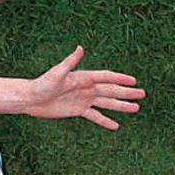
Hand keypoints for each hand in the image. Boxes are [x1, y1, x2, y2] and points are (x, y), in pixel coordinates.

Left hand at [25, 46, 145, 129]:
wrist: (31, 99)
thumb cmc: (42, 84)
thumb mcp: (57, 74)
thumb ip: (69, 62)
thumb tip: (80, 48)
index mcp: (83, 78)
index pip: (106, 77)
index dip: (120, 78)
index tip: (134, 80)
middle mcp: (86, 88)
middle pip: (110, 90)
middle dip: (126, 92)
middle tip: (143, 94)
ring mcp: (83, 99)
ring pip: (106, 103)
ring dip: (121, 106)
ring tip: (136, 108)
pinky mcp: (78, 110)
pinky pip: (95, 116)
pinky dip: (105, 121)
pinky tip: (116, 126)